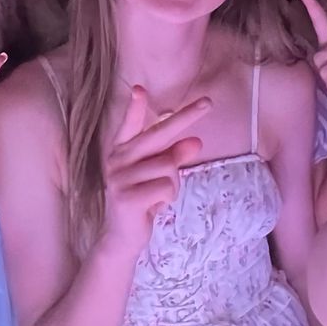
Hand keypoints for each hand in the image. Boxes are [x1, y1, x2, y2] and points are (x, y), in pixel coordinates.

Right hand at [98, 86, 210, 257]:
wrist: (123, 237)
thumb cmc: (143, 199)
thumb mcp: (159, 176)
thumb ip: (174, 156)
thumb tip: (196, 141)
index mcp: (122, 151)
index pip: (129, 125)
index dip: (135, 107)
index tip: (139, 88)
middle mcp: (118, 160)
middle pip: (158, 134)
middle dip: (185, 117)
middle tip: (209, 102)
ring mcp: (120, 178)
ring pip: (169, 165)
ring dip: (174, 182)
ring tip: (160, 194)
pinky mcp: (127, 196)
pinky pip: (167, 186)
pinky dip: (170, 196)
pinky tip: (156, 205)